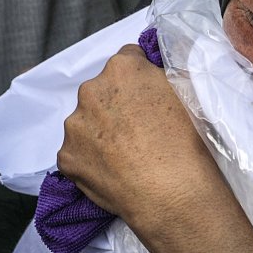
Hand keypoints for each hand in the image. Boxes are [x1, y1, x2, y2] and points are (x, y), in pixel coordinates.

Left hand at [56, 44, 218, 234]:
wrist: (171, 192)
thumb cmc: (185, 142)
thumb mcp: (186, 91)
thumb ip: (164, 73)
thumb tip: (156, 67)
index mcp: (122, 68)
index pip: (127, 60)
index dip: (140, 80)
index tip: (149, 100)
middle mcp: (91, 90)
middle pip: (101, 91)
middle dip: (115, 105)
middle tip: (138, 131)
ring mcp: (74, 125)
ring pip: (85, 122)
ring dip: (99, 132)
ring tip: (125, 156)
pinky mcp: (66, 156)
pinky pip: (77, 153)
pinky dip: (90, 160)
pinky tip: (112, 172)